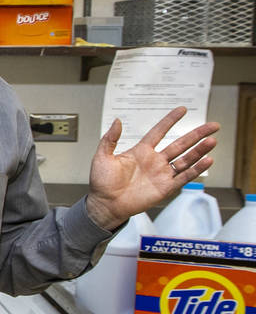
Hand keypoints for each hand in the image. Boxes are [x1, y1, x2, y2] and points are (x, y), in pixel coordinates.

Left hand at [85, 106, 218, 230]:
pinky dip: (196, 169)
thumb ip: (110, 138)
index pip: (159, 132)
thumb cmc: (101, 182)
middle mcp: (154, 161)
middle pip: (180, 144)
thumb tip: (116, 120)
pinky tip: (207, 160)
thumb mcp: (102, 156)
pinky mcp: (166, 188)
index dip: (170, 120)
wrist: (105, 204)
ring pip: (186, 159)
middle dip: (197, 135)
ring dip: (199, 151)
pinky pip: (184, 177)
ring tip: (212, 141)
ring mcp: (161, 174)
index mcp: (140, 151)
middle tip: (212, 126)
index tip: (182, 109)